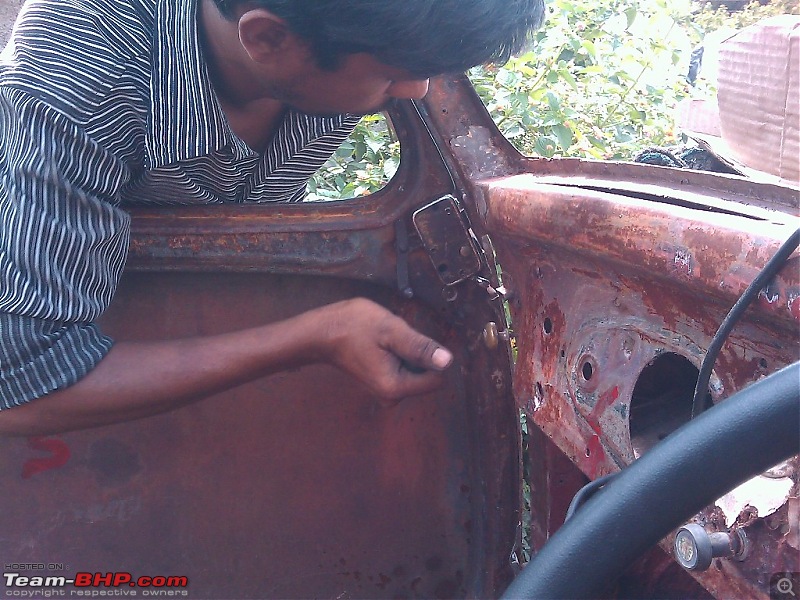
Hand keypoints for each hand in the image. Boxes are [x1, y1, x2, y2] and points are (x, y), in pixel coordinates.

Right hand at [313, 298, 453, 401]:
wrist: (323, 332)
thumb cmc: (354, 327)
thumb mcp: (391, 330)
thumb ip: (420, 347)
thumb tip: (448, 361)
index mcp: (396, 387)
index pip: (437, 379)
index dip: (431, 356)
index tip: (412, 340)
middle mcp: (392, 396)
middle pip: (427, 377)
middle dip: (418, 355)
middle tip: (394, 338)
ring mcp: (386, 392)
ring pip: (416, 372)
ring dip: (408, 354)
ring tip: (386, 341)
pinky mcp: (382, 385)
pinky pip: (404, 371)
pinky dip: (399, 357)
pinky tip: (382, 346)